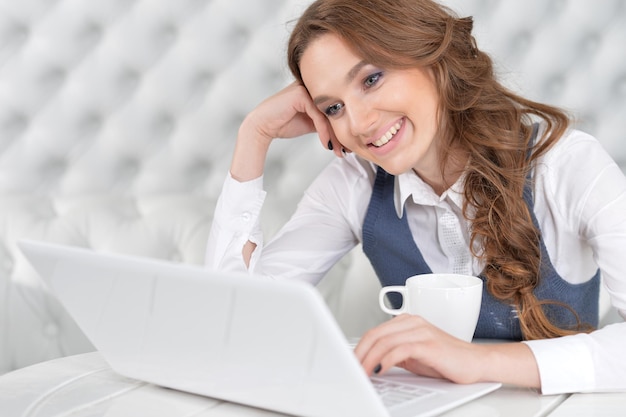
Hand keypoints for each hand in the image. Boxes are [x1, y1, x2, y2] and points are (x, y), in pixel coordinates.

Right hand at [242, 82, 344, 156]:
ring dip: (335, 135)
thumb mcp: (311, 122)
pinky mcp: (301, 94)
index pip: (336, 108)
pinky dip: (324, 132)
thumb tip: (345, 130)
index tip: (348, 145)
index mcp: (316, 89)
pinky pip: (319, 116)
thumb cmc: (284, 123)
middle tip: (347, 150)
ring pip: (329, 114)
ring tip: (338, 151)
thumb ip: (325, 121)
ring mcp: (306, 87)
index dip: (343, 127)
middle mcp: (312, 85)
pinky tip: (326, 144)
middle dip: (341, 132)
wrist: (262, 126)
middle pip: (335, 110)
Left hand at [354, 314, 540, 387]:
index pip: (374, 332)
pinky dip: (385, 360)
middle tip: (350, 370)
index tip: (349, 364)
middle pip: (375, 335)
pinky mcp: (429, 344)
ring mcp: (421, 331)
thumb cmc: (446, 360)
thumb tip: (369, 363)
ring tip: (361, 374)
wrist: (477, 363)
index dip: (359, 348)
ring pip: (384, 342)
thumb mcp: (413, 356)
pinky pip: (400, 349)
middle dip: (359, 354)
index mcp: (407, 322)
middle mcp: (413, 322)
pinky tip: (379, 370)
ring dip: (368, 360)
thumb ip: (393, 354)